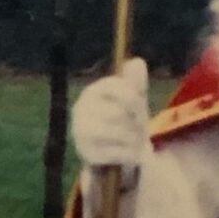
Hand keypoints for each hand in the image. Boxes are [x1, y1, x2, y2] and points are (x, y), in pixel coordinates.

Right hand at [72, 58, 150, 172]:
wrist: (112, 155)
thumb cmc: (124, 121)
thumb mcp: (133, 100)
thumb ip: (136, 82)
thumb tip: (137, 62)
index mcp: (92, 91)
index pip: (117, 87)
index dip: (134, 98)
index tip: (138, 106)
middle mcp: (80, 109)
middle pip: (120, 112)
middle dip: (136, 122)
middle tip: (136, 127)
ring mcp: (80, 132)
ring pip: (120, 133)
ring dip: (135, 139)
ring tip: (134, 141)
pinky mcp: (86, 154)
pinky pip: (118, 152)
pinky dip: (129, 155)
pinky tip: (128, 154)